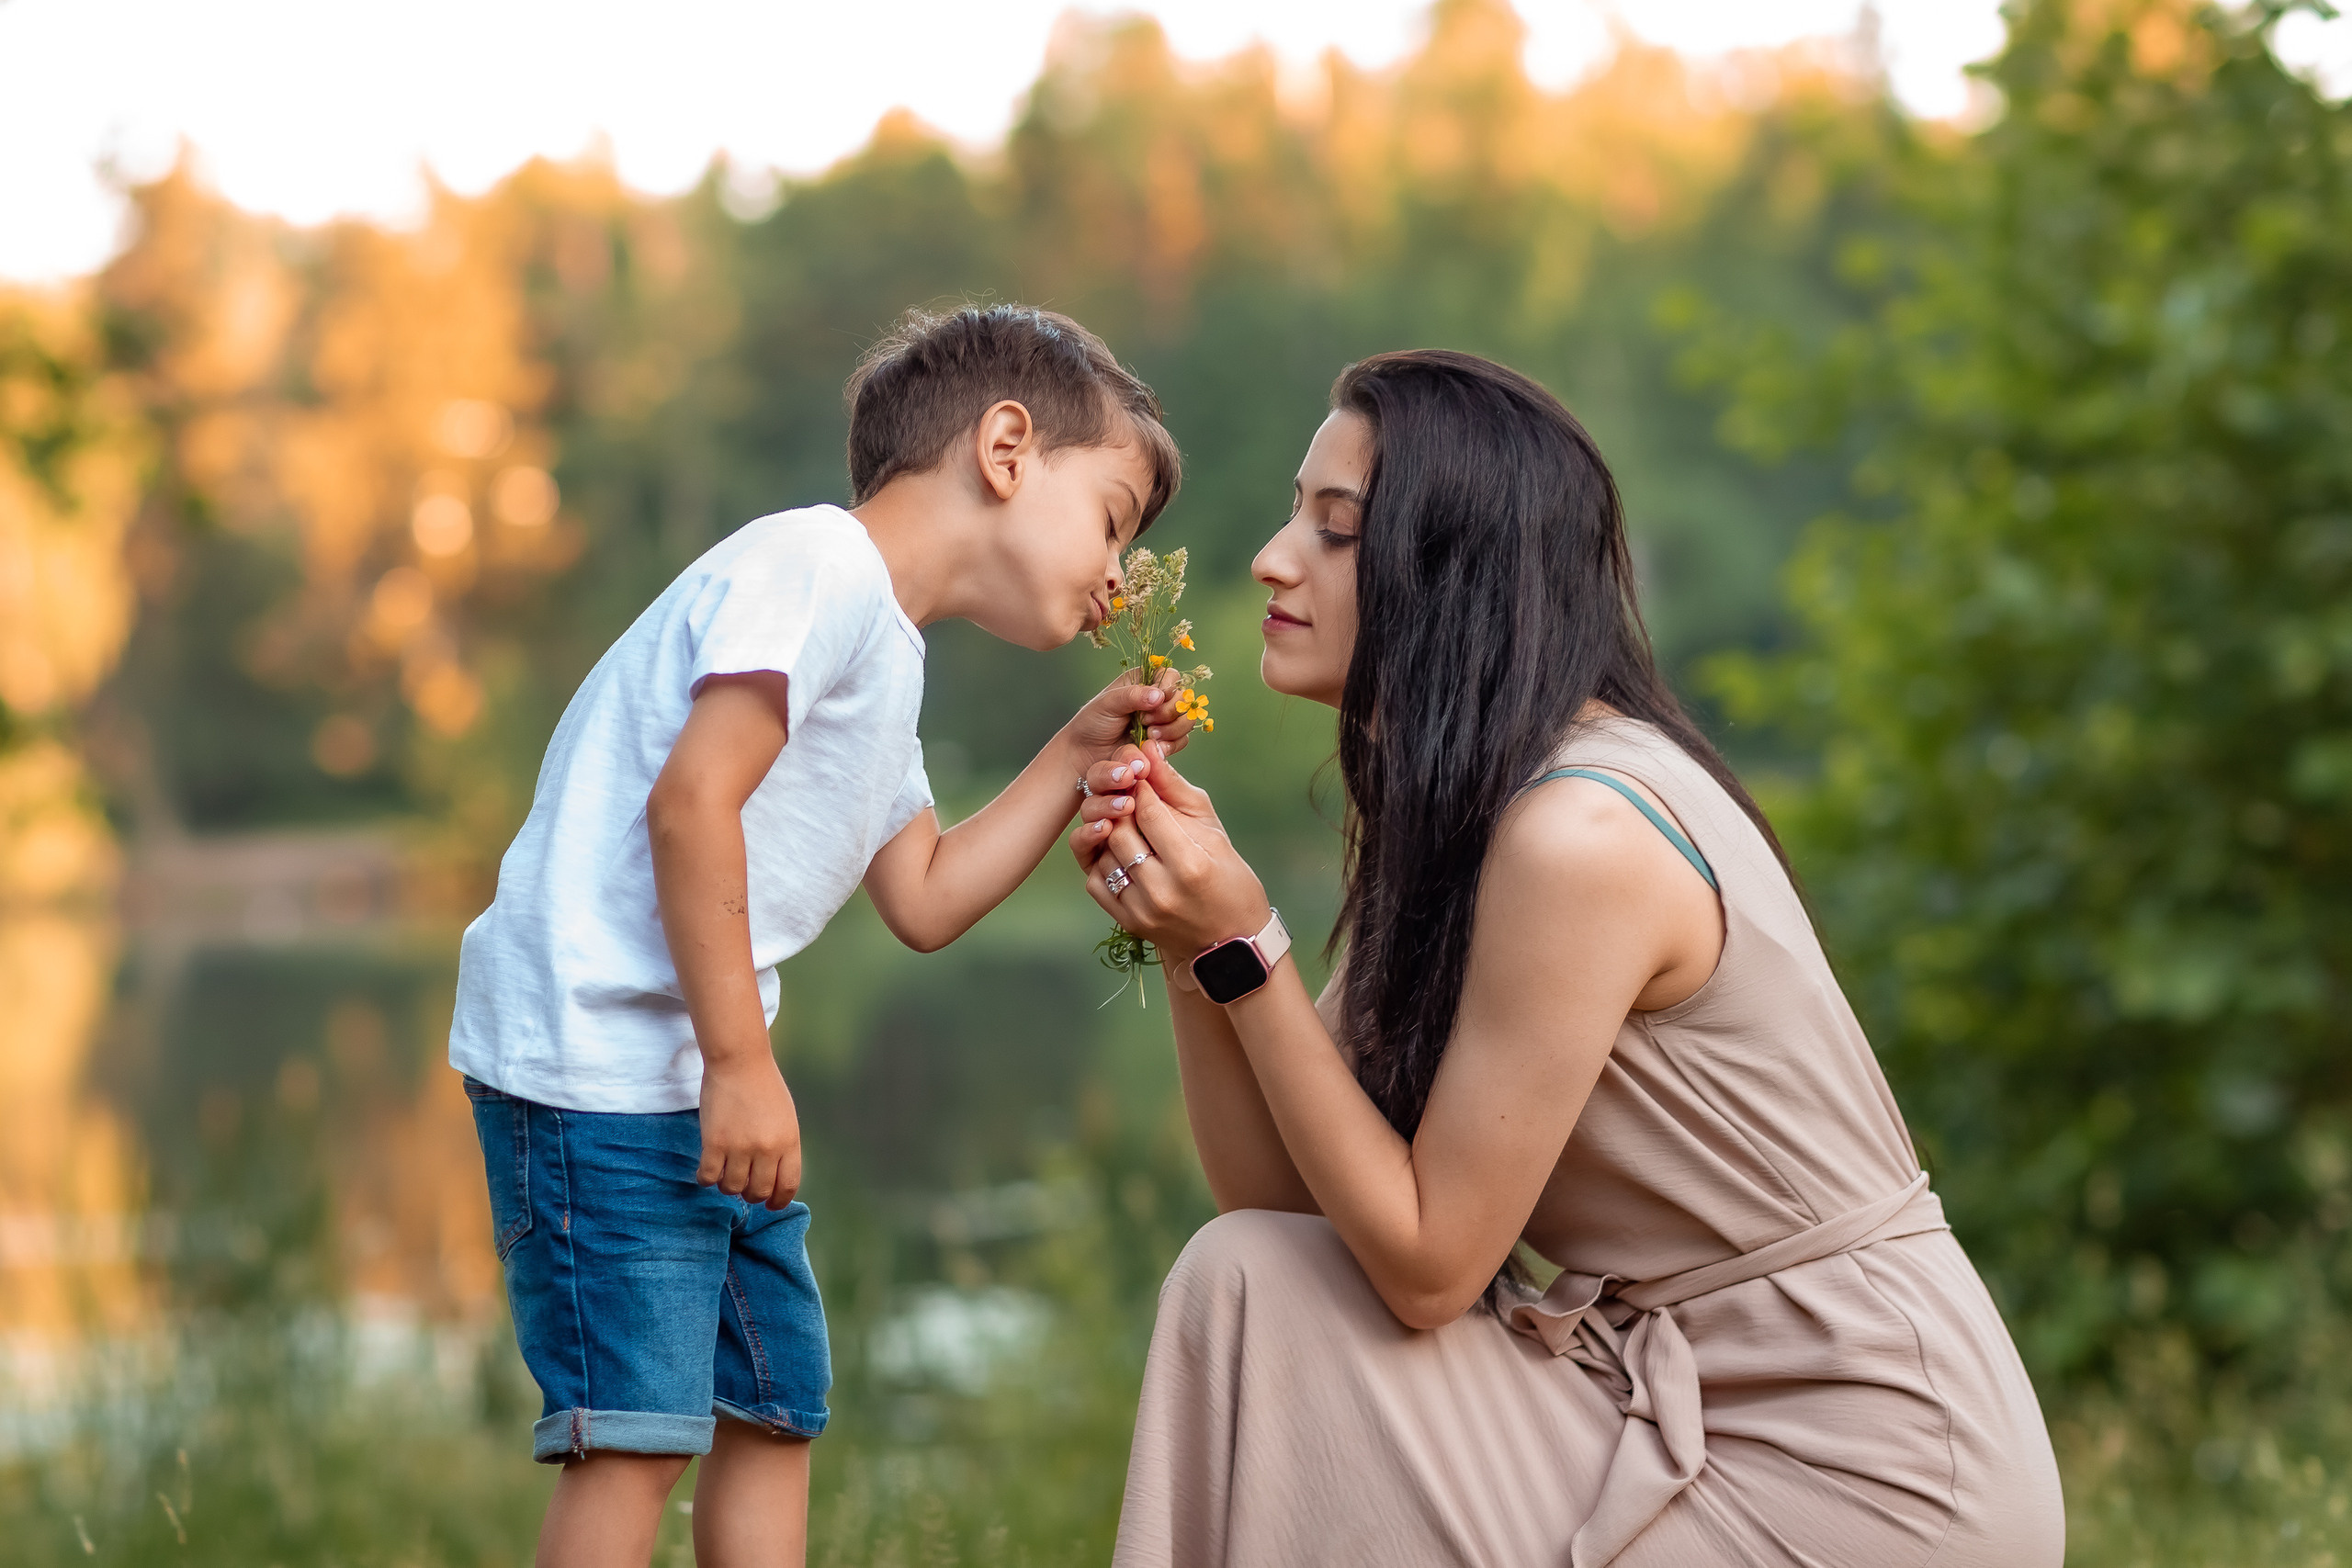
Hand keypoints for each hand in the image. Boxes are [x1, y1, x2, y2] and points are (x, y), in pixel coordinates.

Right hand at [696, 1053, 802, 1209]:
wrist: (739, 1061)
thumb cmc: (763, 1087)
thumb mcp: (786, 1119)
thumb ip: (783, 1148)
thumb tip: (774, 1179)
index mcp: (789, 1142)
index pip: (788, 1186)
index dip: (778, 1201)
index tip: (770, 1205)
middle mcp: (767, 1149)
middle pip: (759, 1192)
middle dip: (751, 1195)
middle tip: (744, 1187)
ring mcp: (740, 1147)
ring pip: (732, 1188)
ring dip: (728, 1186)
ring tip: (725, 1173)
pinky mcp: (714, 1143)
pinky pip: (709, 1178)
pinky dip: (707, 1179)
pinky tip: (707, 1170)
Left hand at [1062, 668, 1194, 764]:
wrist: (1085, 753)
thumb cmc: (1093, 722)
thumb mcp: (1108, 703)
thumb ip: (1132, 695)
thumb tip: (1158, 695)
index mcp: (1143, 681)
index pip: (1171, 677)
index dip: (1167, 690)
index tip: (1151, 704)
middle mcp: (1156, 699)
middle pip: (1184, 699)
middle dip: (1168, 713)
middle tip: (1146, 722)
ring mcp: (1162, 721)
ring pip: (1186, 720)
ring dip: (1172, 729)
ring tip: (1149, 735)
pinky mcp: (1164, 741)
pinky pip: (1182, 741)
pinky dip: (1171, 744)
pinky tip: (1153, 747)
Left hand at [1070, 752, 1264, 964]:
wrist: (1231, 942)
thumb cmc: (1230, 878)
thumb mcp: (1213, 830)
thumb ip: (1177, 790)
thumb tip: (1148, 750)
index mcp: (1190, 865)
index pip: (1149, 812)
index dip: (1141, 786)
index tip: (1140, 774)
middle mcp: (1162, 891)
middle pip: (1121, 832)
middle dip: (1123, 807)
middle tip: (1129, 796)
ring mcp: (1141, 911)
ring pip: (1104, 855)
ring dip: (1112, 833)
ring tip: (1129, 824)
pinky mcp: (1128, 922)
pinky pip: (1096, 881)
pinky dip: (1103, 861)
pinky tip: (1122, 853)